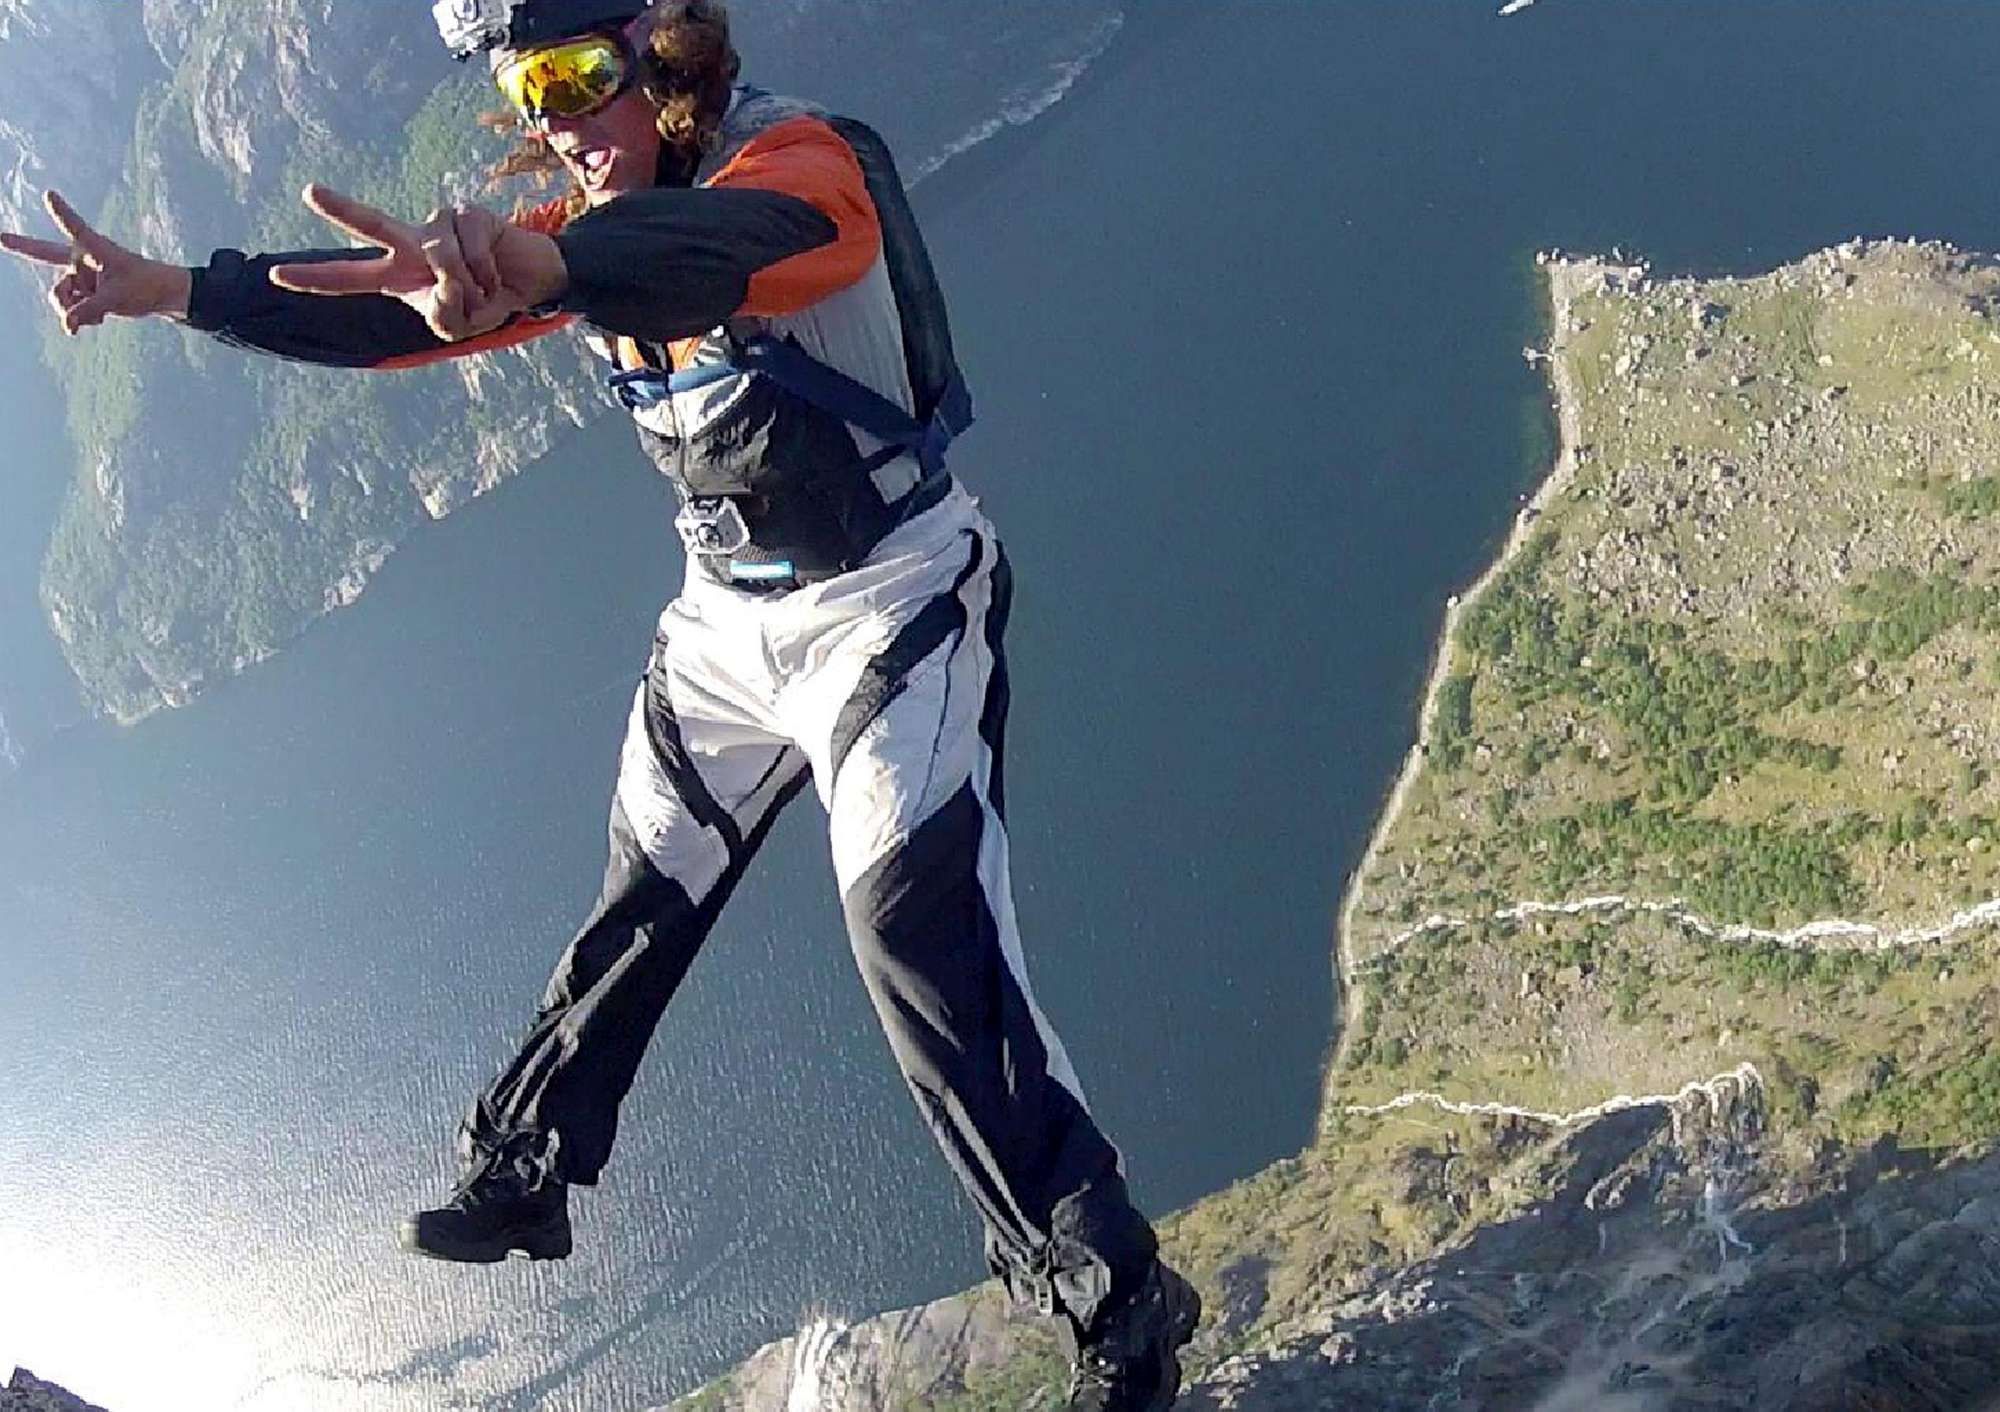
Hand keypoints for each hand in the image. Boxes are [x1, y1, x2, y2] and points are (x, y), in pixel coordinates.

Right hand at [0, 190, 192, 334]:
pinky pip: (70, 308)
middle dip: (21, 246)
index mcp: (94, 248)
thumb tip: (66, 325)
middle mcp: (82, 259)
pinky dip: (79, 317)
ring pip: (59, 295)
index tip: (49, 194)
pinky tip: (99, 320)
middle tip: (0, 238)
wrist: (161, 296)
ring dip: (69, 308)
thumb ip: (89, 311)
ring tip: (93, 316)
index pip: (75, 228)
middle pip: (45, 254)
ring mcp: (81, 276)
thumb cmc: (146, 286)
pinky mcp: (83, 292)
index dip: (61, 212)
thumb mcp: (117, 299)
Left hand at [270, 185, 566, 341]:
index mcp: (399, 273)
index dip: (316, 278)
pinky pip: (473, 250)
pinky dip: (488, 273)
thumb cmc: (486, 302)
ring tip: (486, 292)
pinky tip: (497, 275)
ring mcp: (441, 223)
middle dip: (340, 208)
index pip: (351, 276)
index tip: (275, 276)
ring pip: (443, 258)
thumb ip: (440, 314)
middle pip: (372, 223)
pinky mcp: (471, 214)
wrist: (530, 283)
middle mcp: (413, 243)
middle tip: (308, 192)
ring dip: (470, 286)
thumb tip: (442, 277)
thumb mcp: (457, 326)